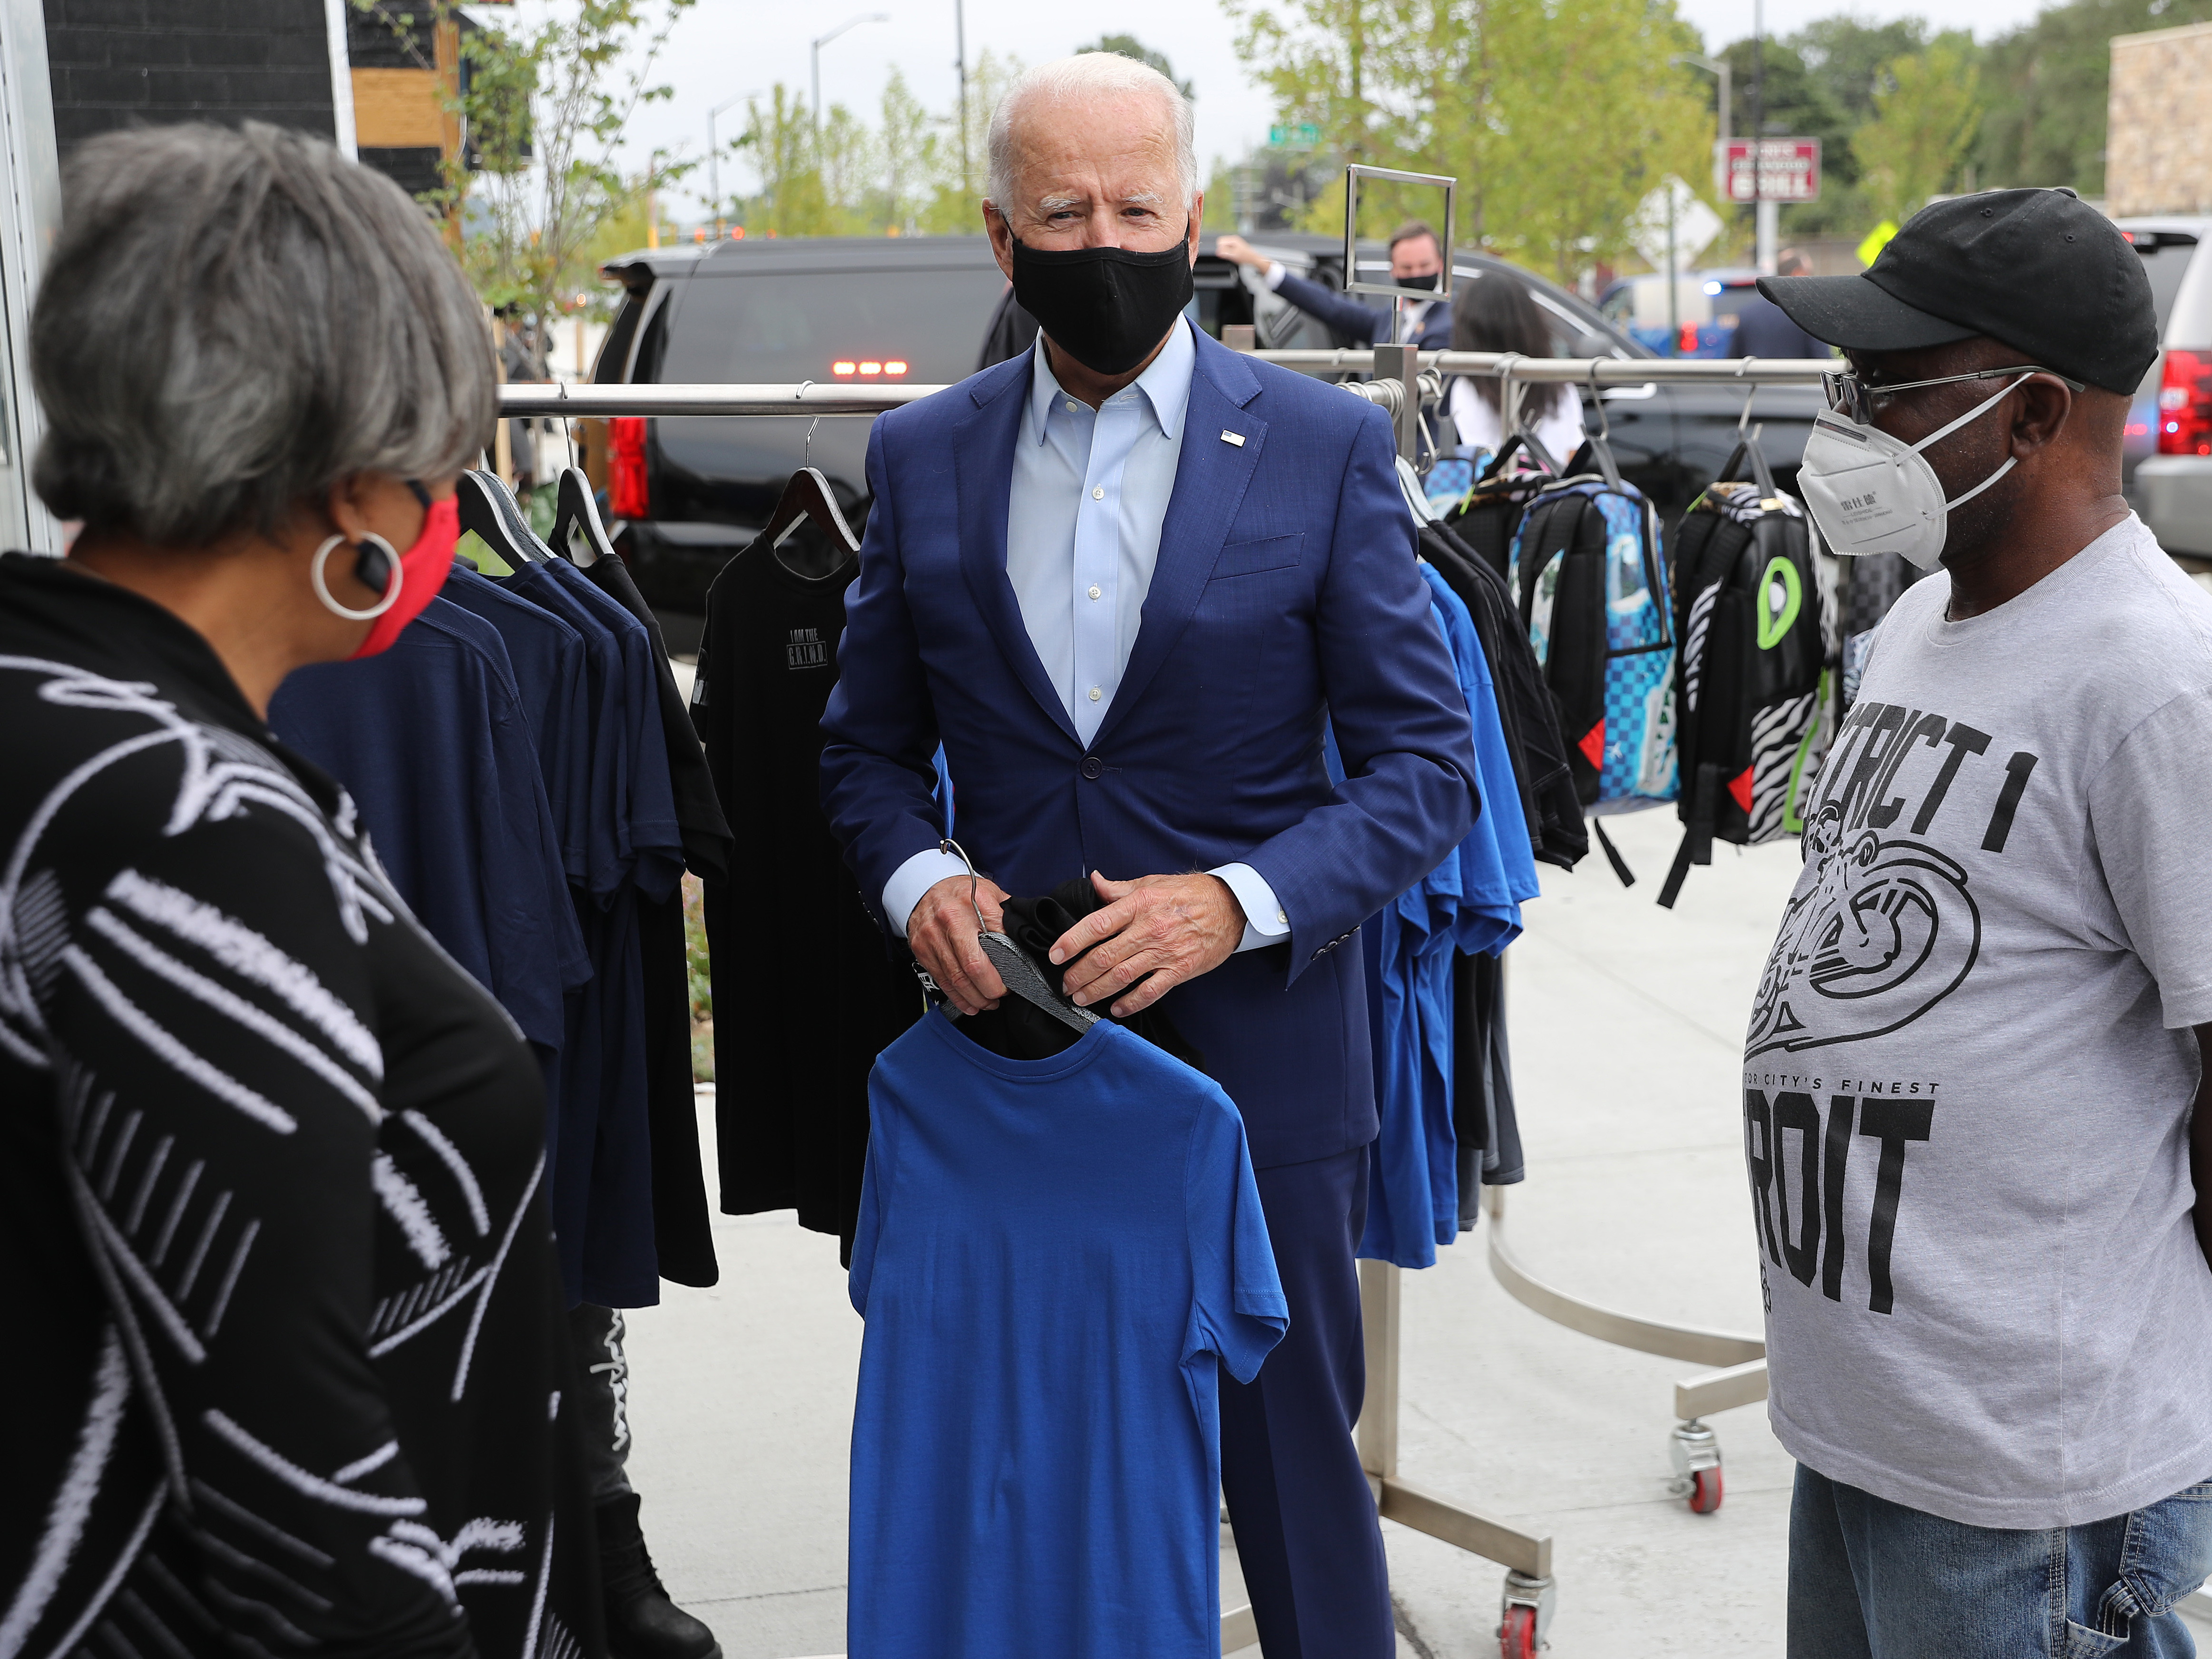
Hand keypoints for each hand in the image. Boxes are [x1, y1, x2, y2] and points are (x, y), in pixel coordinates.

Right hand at [908, 872, 1011, 1016]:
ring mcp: (933, 936)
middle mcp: (950, 919)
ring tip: (988, 1003)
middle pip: (974, 966)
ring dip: (975, 997)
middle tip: (1001, 995)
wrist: (925, 885)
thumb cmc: (962, 892)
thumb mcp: (990, 893)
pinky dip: (957, 997)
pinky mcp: (922, 950)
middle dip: (991, 988)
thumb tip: (1027, 940)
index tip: (1016, 976)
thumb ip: (1006, 916)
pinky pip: (942, 980)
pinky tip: (969, 1004)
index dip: (1009, 965)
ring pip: (957, 979)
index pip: (998, 939)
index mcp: (973, 902)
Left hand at [1049, 870, 1245, 1017]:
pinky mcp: (1180, 970)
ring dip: (1096, 990)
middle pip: (1105, 956)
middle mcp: (1149, 929)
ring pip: (1122, 976)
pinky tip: (1116, 1009)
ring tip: (1080, 998)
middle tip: (1065, 984)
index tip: (1056, 954)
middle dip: (1079, 973)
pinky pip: (1150, 991)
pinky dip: (1131, 1003)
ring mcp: (1165, 952)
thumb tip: (1095, 882)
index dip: (1072, 941)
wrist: (1230, 907)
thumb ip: (1119, 888)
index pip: (1097, 924)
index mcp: (1139, 904)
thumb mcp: (1152, 883)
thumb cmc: (1189, 893)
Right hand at [1213, 235, 1271, 275]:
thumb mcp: (1234, 255)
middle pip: (1222, 244)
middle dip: (1224, 250)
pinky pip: (1228, 249)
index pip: (1220, 241)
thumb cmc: (1246, 257)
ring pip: (1225, 247)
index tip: (1225, 253)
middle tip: (1230, 255)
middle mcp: (1233, 239)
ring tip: (1234, 256)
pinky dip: (1230, 253)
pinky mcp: (1236, 247)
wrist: (1254, 259)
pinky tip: (1235, 256)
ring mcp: (1235, 243)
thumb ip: (1225, 252)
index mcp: (1233, 239)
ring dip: (1227, 252)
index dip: (1221, 248)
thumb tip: (1218, 251)